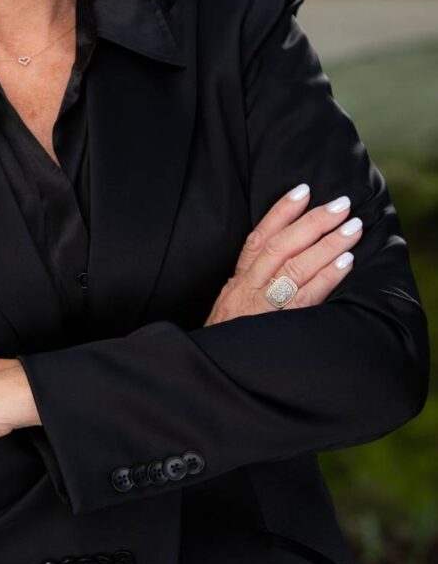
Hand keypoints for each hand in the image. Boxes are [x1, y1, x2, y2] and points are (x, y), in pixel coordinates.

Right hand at [203, 185, 361, 325]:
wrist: (210, 372)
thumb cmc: (226, 340)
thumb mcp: (229, 307)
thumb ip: (249, 284)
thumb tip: (276, 259)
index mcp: (237, 281)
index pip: (258, 237)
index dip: (280, 212)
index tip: (303, 190)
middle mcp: (248, 288)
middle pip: (281, 246)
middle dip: (312, 222)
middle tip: (341, 204)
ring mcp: (263, 307)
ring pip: (295, 266)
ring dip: (327, 244)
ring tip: (352, 227)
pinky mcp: (278, 326)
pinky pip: (306, 296)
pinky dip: (326, 276)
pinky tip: (345, 262)